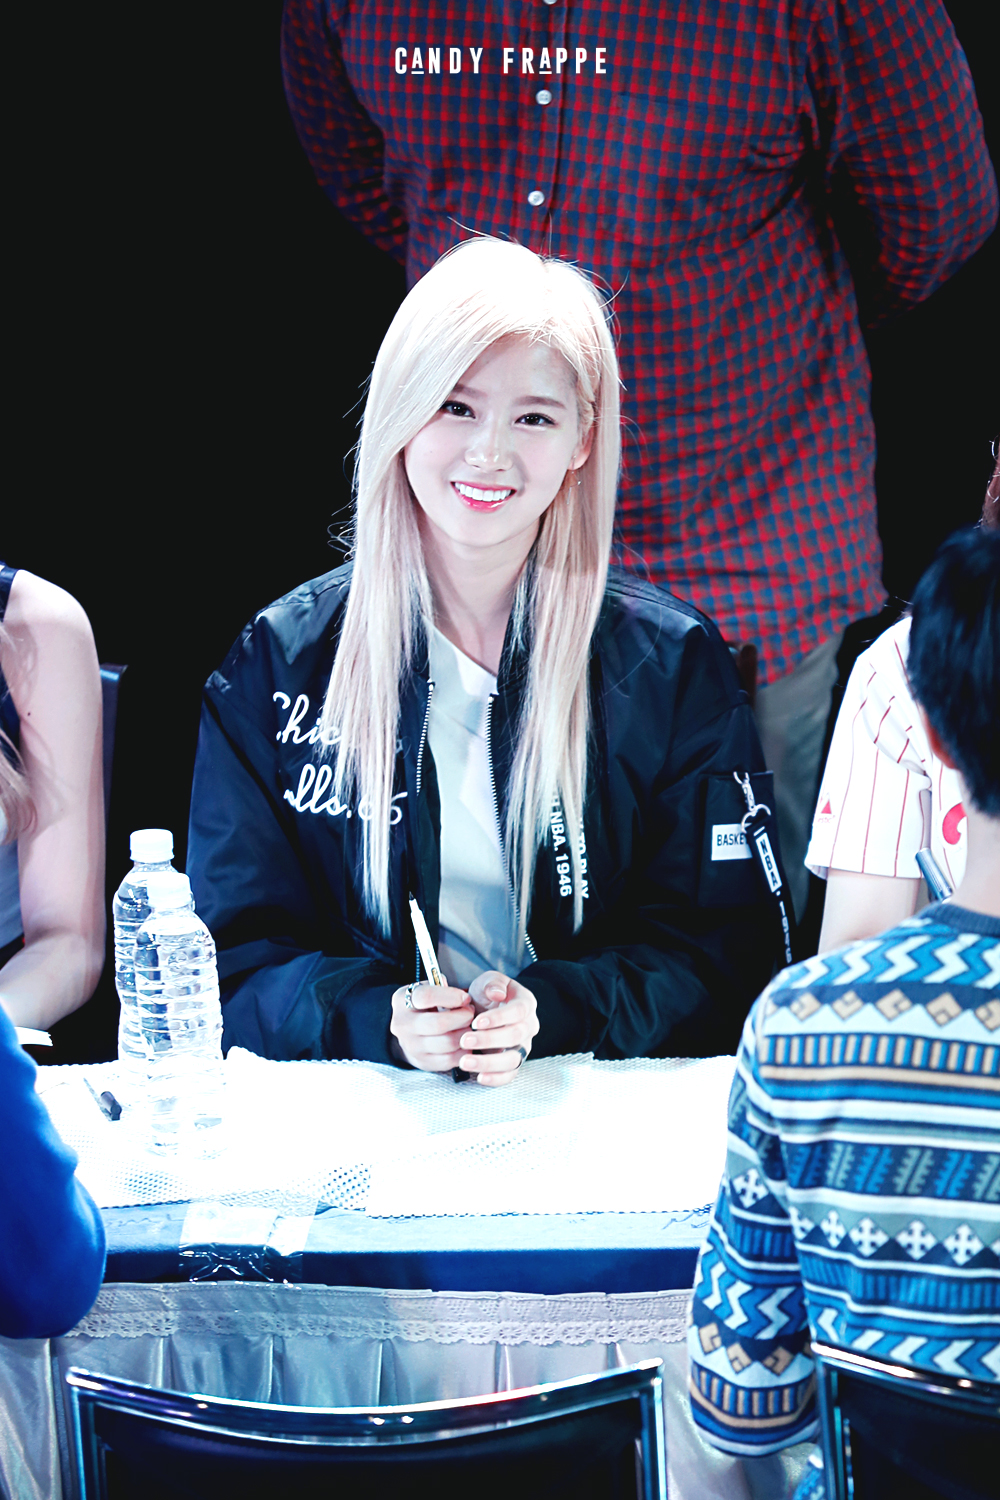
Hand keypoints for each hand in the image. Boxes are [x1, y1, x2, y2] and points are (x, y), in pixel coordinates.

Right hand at [390, 982, 474, 1072]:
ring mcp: (411, 1046)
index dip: (451, 996)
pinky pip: (449, 1060)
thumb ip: (441, 988)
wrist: (409, 1032)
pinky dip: (463, 1051)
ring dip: (465, 1034)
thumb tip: (462, 996)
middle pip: (438, 1023)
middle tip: (471, 1013)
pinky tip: (465, 1041)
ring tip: (469, 1026)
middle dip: (462, 1017)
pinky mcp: (422, 1062)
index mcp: (402, 1001)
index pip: (426, 996)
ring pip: (447, 1043)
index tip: (465, 997)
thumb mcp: (426, 989)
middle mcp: (402, 1025)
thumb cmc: (424, 1006)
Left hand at [457, 971, 539, 1086]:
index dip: (499, 1018)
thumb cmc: (488, 994)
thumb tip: (497, 994)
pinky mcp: (513, 1062)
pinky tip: (479, 1077)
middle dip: (488, 1040)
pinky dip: (496, 1078)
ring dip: (489, 1063)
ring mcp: (522, 1046)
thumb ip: (493, 984)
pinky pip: (510, 1075)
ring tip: (465, 1062)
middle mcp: (528, 1026)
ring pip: (513, 1059)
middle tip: (464, 1040)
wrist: (485, 1008)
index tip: (477, 1021)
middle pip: (515, 1036)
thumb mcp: (489, 981)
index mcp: (526, 1003)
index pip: (518, 1011)